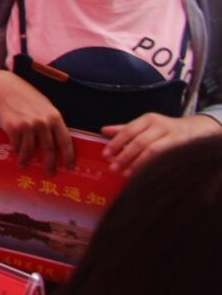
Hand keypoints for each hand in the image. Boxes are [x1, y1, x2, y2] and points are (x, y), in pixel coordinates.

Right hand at [0, 70, 73, 173]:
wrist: (7, 89)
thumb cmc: (28, 98)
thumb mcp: (46, 107)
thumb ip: (52, 123)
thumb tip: (58, 144)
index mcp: (55, 117)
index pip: (65, 141)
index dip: (68, 157)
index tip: (69, 167)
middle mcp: (42, 123)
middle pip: (49, 149)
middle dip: (49, 164)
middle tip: (50, 173)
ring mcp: (27, 126)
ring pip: (30, 150)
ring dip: (27, 160)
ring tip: (24, 165)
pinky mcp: (13, 128)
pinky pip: (17, 145)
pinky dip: (16, 150)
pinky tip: (16, 152)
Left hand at [101, 113, 221, 176]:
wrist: (191, 131)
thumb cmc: (161, 129)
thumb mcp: (143, 126)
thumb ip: (124, 129)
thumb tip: (103, 130)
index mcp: (148, 119)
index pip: (128, 130)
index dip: (116, 142)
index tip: (106, 154)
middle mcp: (160, 126)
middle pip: (139, 141)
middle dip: (125, 155)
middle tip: (113, 167)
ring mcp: (172, 137)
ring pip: (152, 151)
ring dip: (137, 163)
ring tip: (125, 173)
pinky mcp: (180, 149)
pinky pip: (164, 159)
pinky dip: (151, 167)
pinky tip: (142, 175)